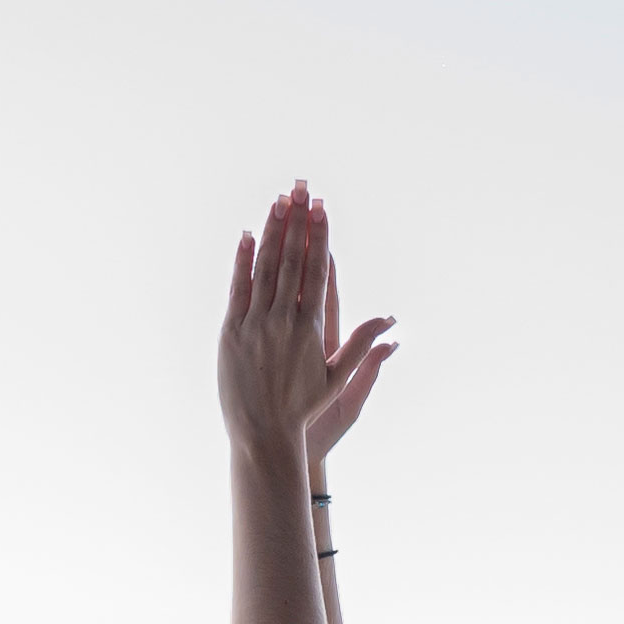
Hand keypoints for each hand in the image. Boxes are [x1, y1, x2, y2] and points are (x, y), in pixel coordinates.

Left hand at [219, 182, 393, 461]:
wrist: (263, 434)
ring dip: (273, 231)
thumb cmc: (304, 410)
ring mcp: (255, 324)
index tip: (321, 209)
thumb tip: (392, 324)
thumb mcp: (339, 380)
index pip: (317, 271)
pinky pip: (238, 288)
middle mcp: (283, 320)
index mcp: (311, 328)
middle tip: (301, 188)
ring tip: (278, 201)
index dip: (319, 237)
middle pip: (292, 260)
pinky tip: (248, 236)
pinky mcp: (231, 332)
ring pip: (265, 268)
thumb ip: (363, 346)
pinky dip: (243, 261)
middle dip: (297, 221)